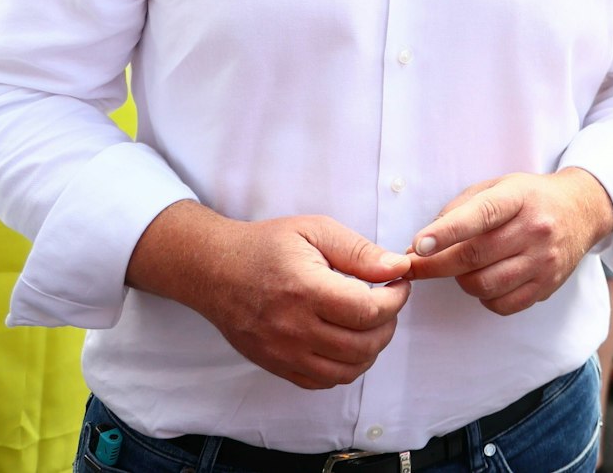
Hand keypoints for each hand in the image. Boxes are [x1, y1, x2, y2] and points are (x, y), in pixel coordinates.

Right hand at [194, 214, 412, 390]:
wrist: (214, 270)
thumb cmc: (266, 246)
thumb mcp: (315, 231)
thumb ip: (360, 251)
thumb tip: (398, 267)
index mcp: (306, 290)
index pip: (368, 311)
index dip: (396, 299)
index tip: (399, 284)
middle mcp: (293, 328)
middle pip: (363, 345)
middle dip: (389, 324)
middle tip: (388, 302)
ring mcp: (282, 353)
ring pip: (347, 370)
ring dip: (371, 349)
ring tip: (371, 323)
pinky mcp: (276, 365)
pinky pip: (322, 381)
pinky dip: (345, 367)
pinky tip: (347, 341)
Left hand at [406, 170, 612, 314]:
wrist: (581, 211)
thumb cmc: (530, 198)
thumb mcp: (499, 186)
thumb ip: (461, 208)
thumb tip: (424, 244)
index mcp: (520, 197)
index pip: (481, 215)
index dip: (446, 232)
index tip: (419, 245)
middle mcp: (536, 229)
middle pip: (475, 256)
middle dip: (436, 265)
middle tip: (415, 266)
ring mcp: (544, 260)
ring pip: (484, 285)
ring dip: (462, 280)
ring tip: (463, 267)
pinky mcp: (547, 285)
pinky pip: (502, 305)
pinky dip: (484, 297)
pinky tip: (487, 279)